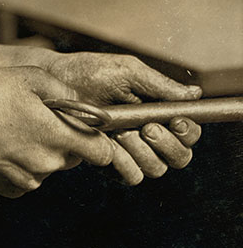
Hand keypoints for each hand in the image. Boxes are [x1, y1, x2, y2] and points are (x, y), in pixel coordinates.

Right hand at [0, 66, 114, 197]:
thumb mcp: (30, 76)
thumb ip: (65, 91)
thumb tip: (82, 104)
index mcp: (59, 137)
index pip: (103, 153)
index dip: (98, 140)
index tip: (84, 128)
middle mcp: (48, 164)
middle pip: (74, 158)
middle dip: (64, 141)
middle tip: (36, 120)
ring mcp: (28, 180)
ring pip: (48, 166)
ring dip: (41, 152)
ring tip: (12, 129)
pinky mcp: (9, 189)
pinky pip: (26, 177)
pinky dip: (19, 164)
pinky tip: (1, 145)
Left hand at [12, 48, 201, 184]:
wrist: (54, 84)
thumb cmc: (90, 73)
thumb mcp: (126, 71)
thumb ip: (159, 84)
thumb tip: (193, 94)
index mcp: (158, 113)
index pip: (189, 133)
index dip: (189, 132)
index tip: (177, 121)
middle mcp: (148, 135)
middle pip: (179, 157)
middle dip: (167, 145)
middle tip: (146, 128)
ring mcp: (130, 151)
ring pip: (155, 168)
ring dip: (143, 152)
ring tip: (121, 132)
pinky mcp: (110, 162)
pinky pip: (130, 176)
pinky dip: (125, 164)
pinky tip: (111, 146)